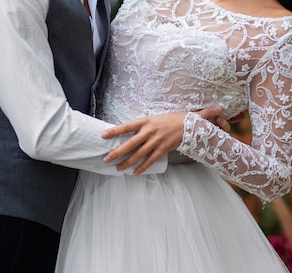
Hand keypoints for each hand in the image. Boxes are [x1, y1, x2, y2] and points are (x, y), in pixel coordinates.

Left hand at [101, 106, 226, 175]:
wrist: (188, 124)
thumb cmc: (170, 120)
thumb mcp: (155, 118)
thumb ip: (142, 126)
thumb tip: (128, 131)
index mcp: (146, 121)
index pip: (127, 126)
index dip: (114, 131)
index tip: (103, 135)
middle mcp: (149, 131)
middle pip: (130, 143)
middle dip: (117, 152)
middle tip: (106, 158)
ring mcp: (156, 141)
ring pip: (138, 154)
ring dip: (127, 162)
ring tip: (117, 168)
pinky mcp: (163, 149)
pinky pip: (150, 160)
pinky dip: (142, 167)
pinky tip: (134, 173)